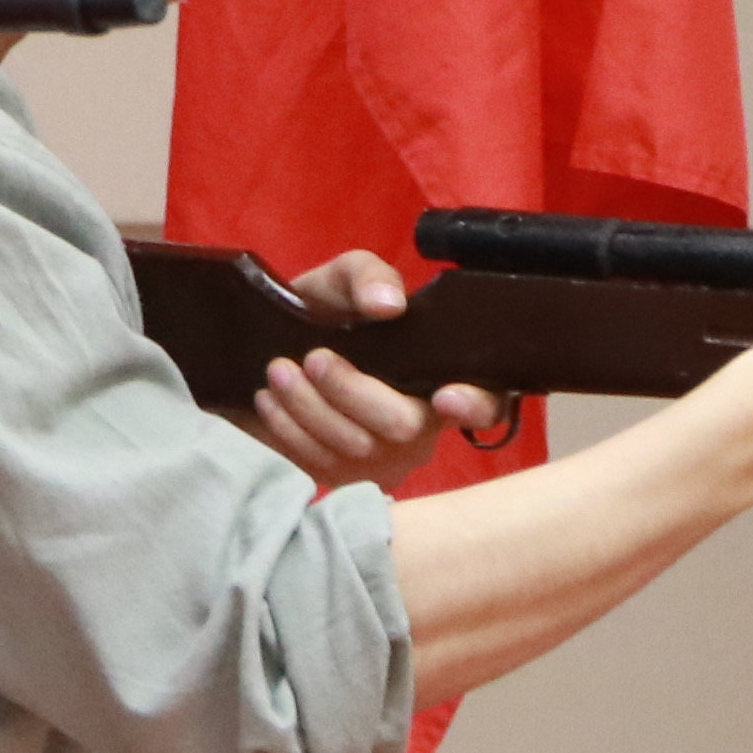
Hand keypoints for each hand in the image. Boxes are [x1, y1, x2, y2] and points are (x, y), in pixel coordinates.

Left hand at [238, 247, 505, 486]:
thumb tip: (387, 303)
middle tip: (314, 358)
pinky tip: (270, 398)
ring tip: (279, 370)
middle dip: (352, 391)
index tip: (443, 396)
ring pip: (358, 448)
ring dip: (309, 405)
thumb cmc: (325, 313)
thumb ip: (369, 276)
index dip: (473, 405)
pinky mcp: (344, 476)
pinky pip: (321, 464)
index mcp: (440, 375)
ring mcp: (386, 457)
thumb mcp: (344, 279)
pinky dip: (288, 427)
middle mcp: (424, 425)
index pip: (486, 404)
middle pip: (405, 427)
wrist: (266, 345)